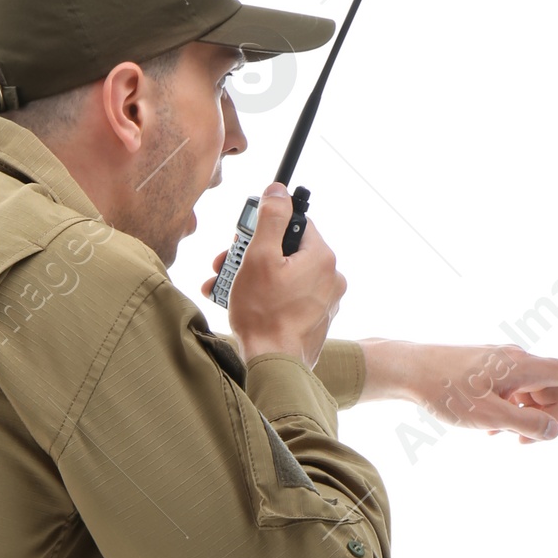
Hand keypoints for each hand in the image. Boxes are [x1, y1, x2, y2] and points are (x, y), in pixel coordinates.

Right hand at [200, 182, 343, 370]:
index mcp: (322, 257)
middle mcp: (330, 278)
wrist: (274, 367)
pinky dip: (268, 299)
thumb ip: (270, 218)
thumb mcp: (259, 257)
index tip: (244, 240)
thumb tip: (279, 190)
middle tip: (228, 265)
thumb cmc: (263, 314)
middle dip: (254, 256)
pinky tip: (244, 307)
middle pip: (288, 252)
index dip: (265, 228)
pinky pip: (289, 300)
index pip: (294, 224)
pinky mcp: (315, 323)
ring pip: (286, 277)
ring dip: (254, 279)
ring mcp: (324, 303)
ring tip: (227, 290)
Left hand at [359, 340, 557, 442]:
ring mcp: (501, 364)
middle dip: (544, 420)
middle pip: (551, 392)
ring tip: (493, 435)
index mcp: (522, 367)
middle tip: (521, 446)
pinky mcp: (487, 370)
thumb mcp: (487, 417)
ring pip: (529, 395)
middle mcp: (517, 360)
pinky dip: (506, 411)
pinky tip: (483, 427)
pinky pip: (510, 392)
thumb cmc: (445, 392)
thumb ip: (525, 426)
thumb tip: (555, 432)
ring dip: (521, 419)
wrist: (408, 370)